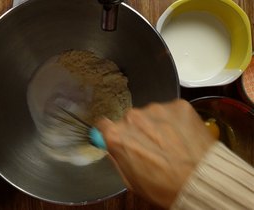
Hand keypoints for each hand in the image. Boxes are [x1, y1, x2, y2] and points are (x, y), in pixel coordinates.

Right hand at [96, 99, 216, 207]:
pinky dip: (175, 121)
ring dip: (157, 125)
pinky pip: (170, 111)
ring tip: (171, 143)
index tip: (119, 137)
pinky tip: (182, 137)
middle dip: (138, 130)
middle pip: (130, 119)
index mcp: (117, 135)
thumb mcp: (130, 180)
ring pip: (151, 114)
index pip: (103, 124)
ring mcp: (157, 109)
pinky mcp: (178, 105)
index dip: (111, 132)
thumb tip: (110, 145)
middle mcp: (133, 117)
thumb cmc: (164, 187)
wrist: (201, 182)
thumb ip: (116, 157)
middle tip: (152, 146)